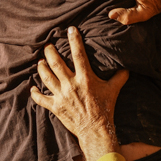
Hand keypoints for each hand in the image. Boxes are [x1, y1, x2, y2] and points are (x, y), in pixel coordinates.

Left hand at [30, 26, 128, 160]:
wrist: (95, 130)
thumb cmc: (105, 109)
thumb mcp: (114, 90)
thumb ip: (120, 77)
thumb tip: (127, 66)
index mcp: (85, 78)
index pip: (78, 54)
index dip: (74, 40)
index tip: (70, 29)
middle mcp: (70, 85)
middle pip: (56, 63)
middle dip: (50, 52)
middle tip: (48, 46)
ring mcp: (61, 96)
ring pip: (46, 77)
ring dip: (41, 68)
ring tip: (40, 62)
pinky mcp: (55, 107)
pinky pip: (41, 98)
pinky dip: (35, 93)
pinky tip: (32, 88)